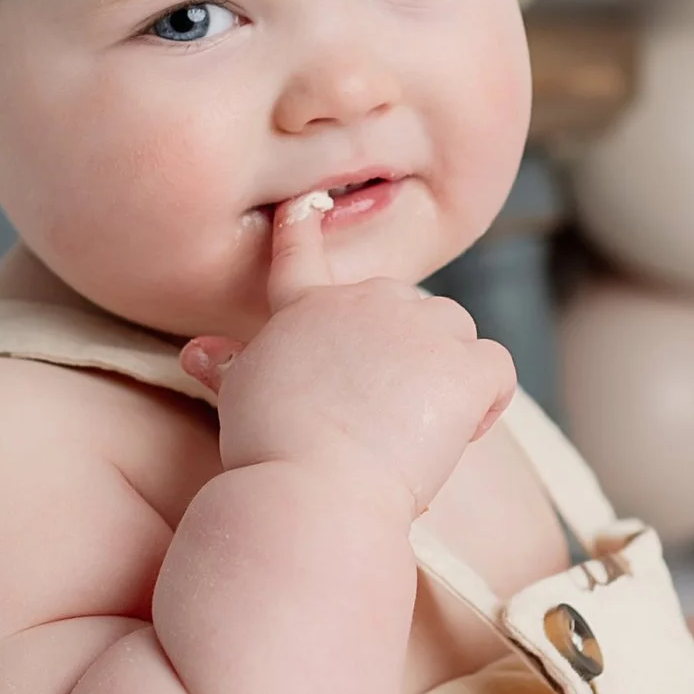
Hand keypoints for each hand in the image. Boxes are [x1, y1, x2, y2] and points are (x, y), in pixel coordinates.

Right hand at [177, 190, 514, 516]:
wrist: (312, 490)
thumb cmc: (270, 452)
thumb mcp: (242, 398)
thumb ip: (229, 367)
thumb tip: (197, 352)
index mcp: (307, 307)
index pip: (301, 254)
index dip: (301, 227)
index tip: (305, 204)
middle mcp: (366, 301)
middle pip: (405, 307)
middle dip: (401, 352)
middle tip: (378, 413)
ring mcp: (420, 329)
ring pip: (455, 332)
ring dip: (446, 370)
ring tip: (417, 427)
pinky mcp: (463, 366)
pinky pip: (496, 368)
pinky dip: (488, 399)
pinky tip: (461, 431)